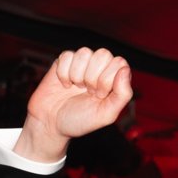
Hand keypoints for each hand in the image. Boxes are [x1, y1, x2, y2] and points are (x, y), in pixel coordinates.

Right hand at [14, 47, 132, 162]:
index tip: (99, 95)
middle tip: (88, 92)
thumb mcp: (106, 115)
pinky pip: (67, 56)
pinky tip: (65, 85)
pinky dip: (63, 74)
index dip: (108, 79)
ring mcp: (81, 64)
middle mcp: (99, 68)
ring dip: (78, 75)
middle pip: (103, 54)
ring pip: (84, 52)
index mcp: (113, 78)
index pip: (119, 63)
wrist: (52, 124)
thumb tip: (125, 70)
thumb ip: (123, 94)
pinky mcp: (63, 62)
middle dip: (93, 77)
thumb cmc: (80, 120)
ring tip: (76, 88)